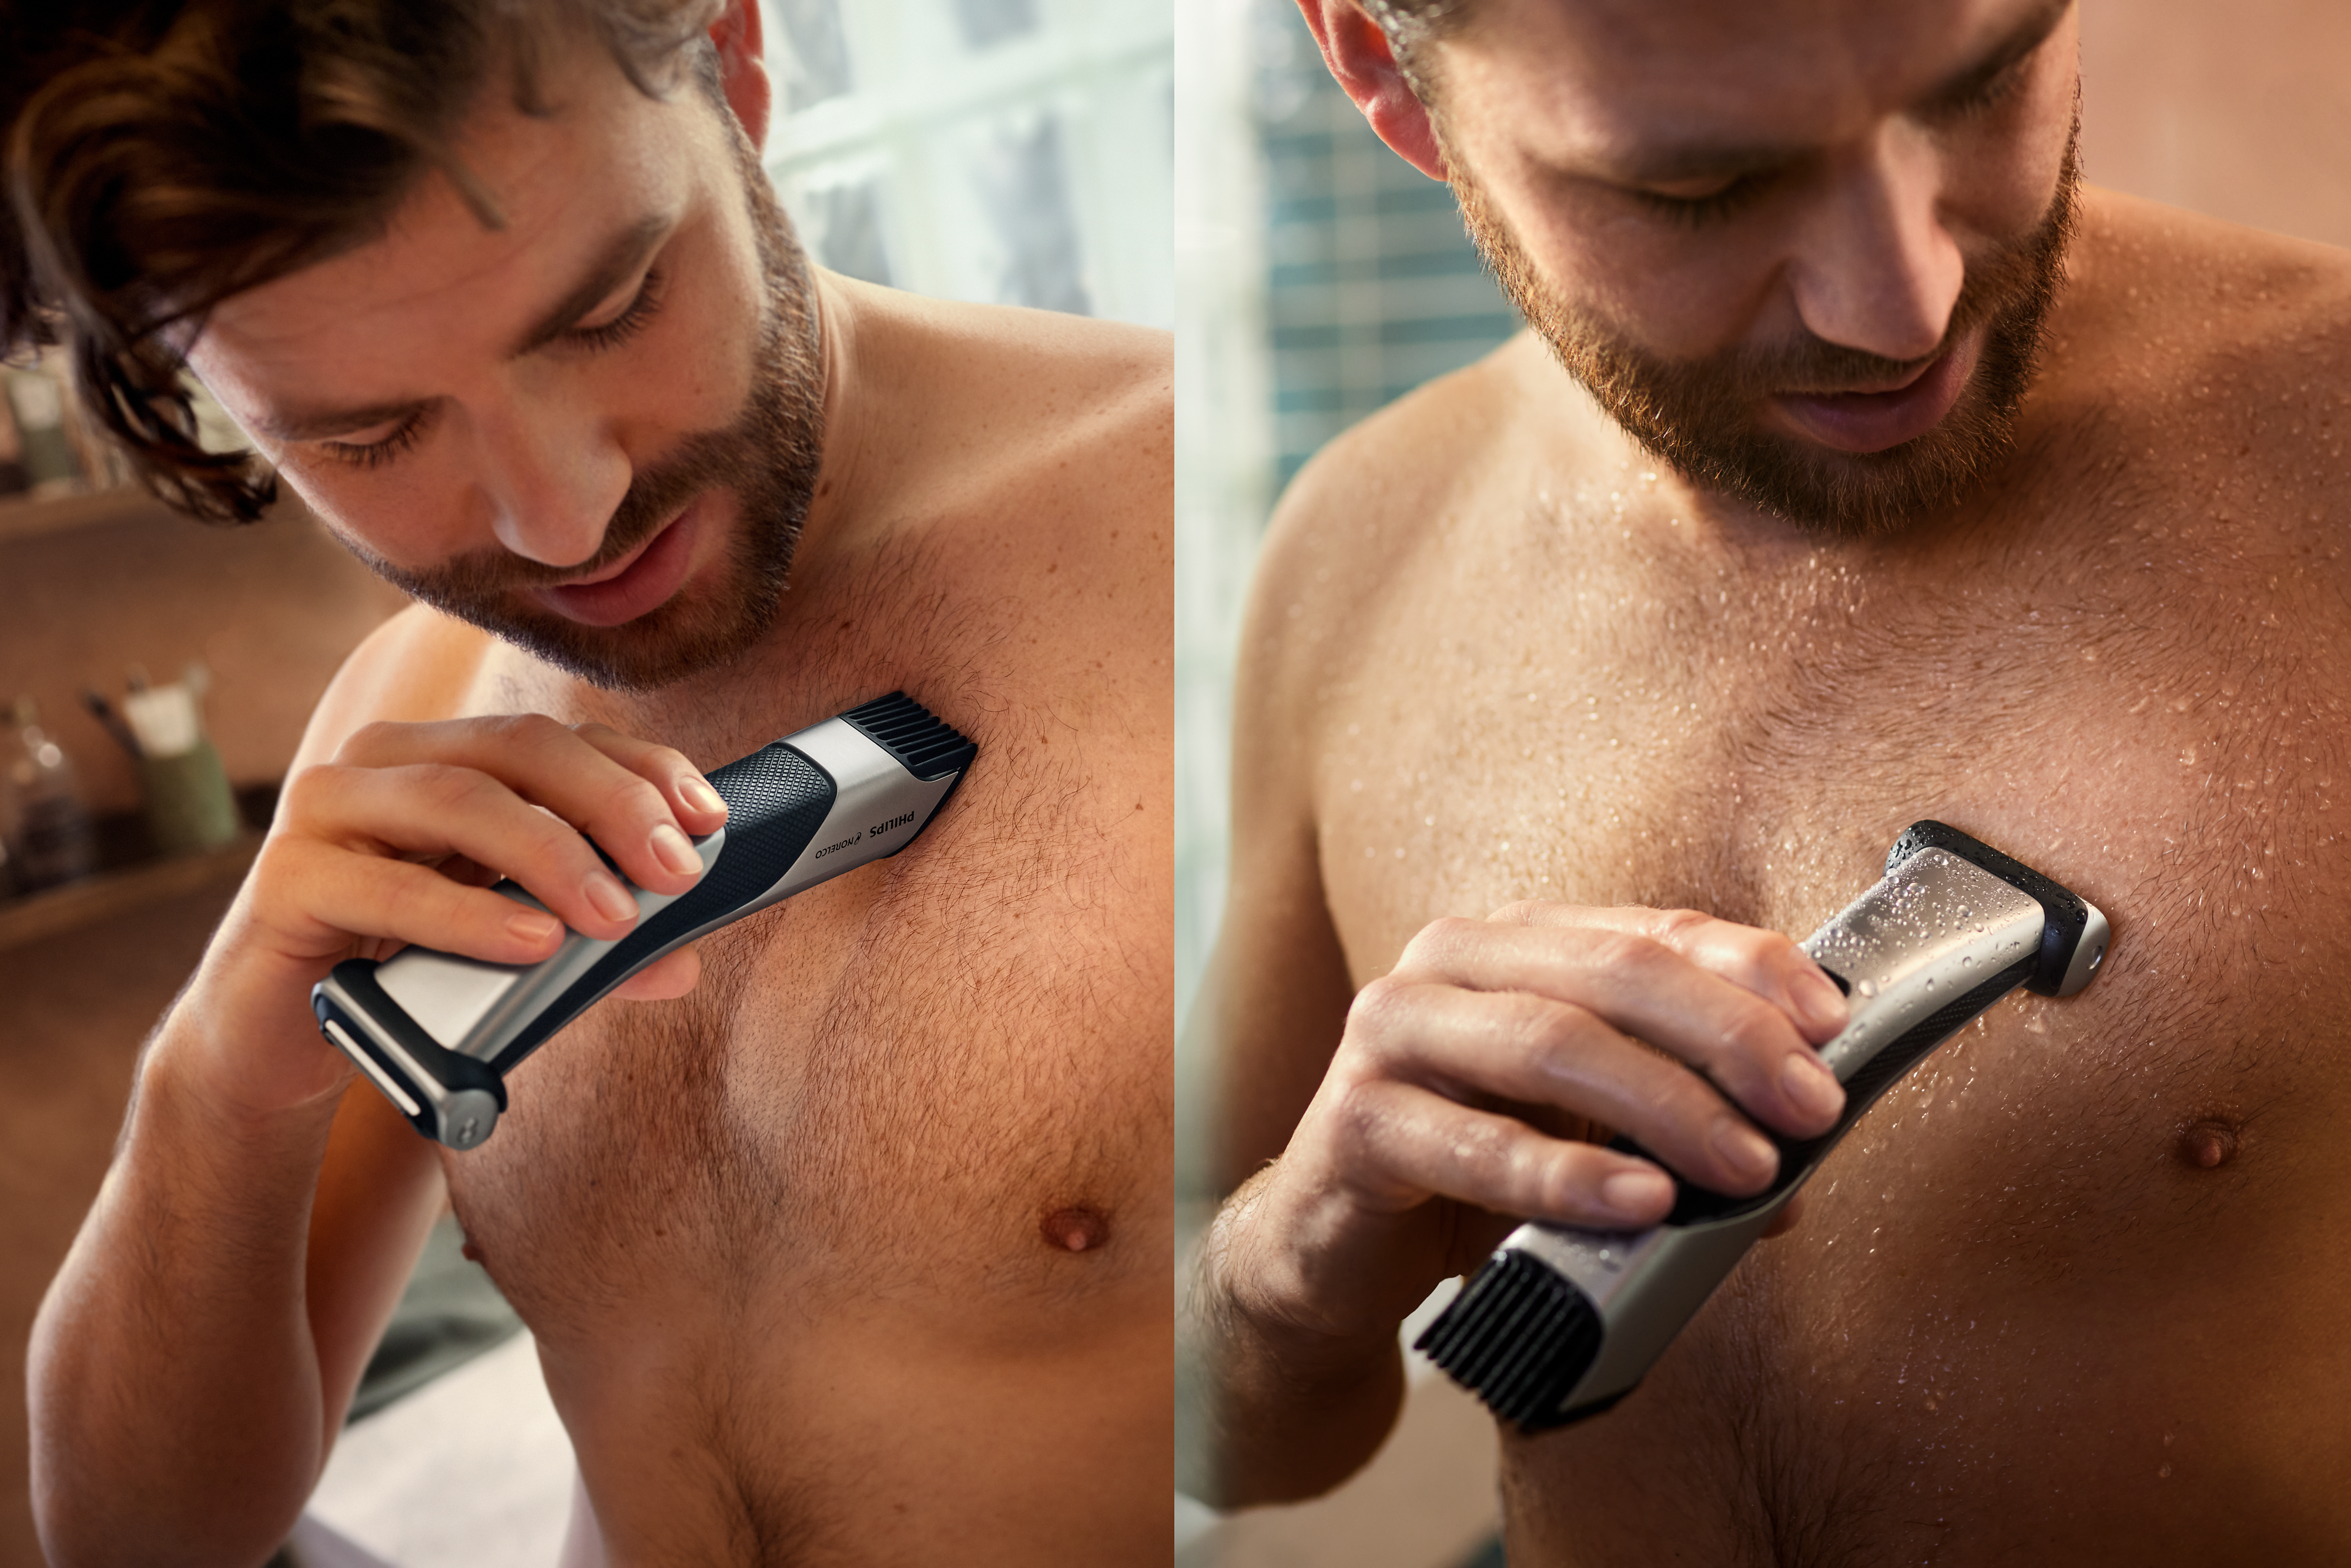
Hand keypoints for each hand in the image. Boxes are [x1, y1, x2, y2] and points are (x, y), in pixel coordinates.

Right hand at [169, 714, 731, 1116]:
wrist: (277, 1040)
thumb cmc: (404, 971)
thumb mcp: (514, 946)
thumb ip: (594, 945)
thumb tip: (685, 957)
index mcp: (447, 755)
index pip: (564, 739)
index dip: (645, 770)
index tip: (711, 820)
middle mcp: (387, 761)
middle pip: (519, 750)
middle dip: (612, 805)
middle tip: (676, 872)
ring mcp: (329, 811)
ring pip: (458, 800)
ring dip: (551, 856)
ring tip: (615, 915)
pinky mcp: (286, 881)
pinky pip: (389, 889)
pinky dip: (470, 915)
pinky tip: (531, 942)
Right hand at [1221, 904, 1849, 1345]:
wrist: (1330, 1252)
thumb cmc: (1469, 1175)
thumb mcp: (1587, 1133)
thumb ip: (1682, 1122)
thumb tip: (1806, 1156)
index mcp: (1515, 943)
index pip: (1653, 928)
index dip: (1753, 968)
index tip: (1837, 1028)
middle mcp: (1449, 962)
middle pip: (1611, 971)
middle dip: (1727, 1036)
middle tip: (1809, 1108)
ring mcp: (1391, 1032)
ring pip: (1548, 1042)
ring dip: (1665, 1106)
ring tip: (1746, 1165)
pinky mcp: (1354, 1123)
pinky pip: (1474, 1145)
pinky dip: (1566, 1176)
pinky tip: (1639, 1206)